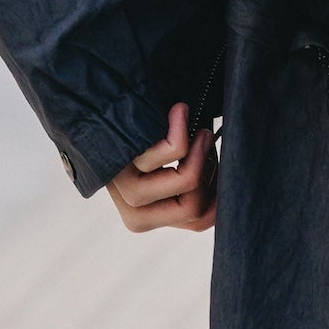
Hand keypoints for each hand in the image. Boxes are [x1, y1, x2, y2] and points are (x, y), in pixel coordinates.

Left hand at [107, 101, 216, 233]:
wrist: (100, 108)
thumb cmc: (146, 137)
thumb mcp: (171, 169)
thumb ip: (193, 182)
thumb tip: (227, 185)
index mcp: (150, 218)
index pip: (199, 220)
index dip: (220, 192)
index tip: (218, 161)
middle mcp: (135, 212)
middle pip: (195, 207)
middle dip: (212, 170)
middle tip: (206, 140)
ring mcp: (126, 189)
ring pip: (187, 180)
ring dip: (202, 149)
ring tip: (199, 129)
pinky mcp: (121, 162)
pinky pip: (172, 149)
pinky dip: (184, 127)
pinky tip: (181, 110)